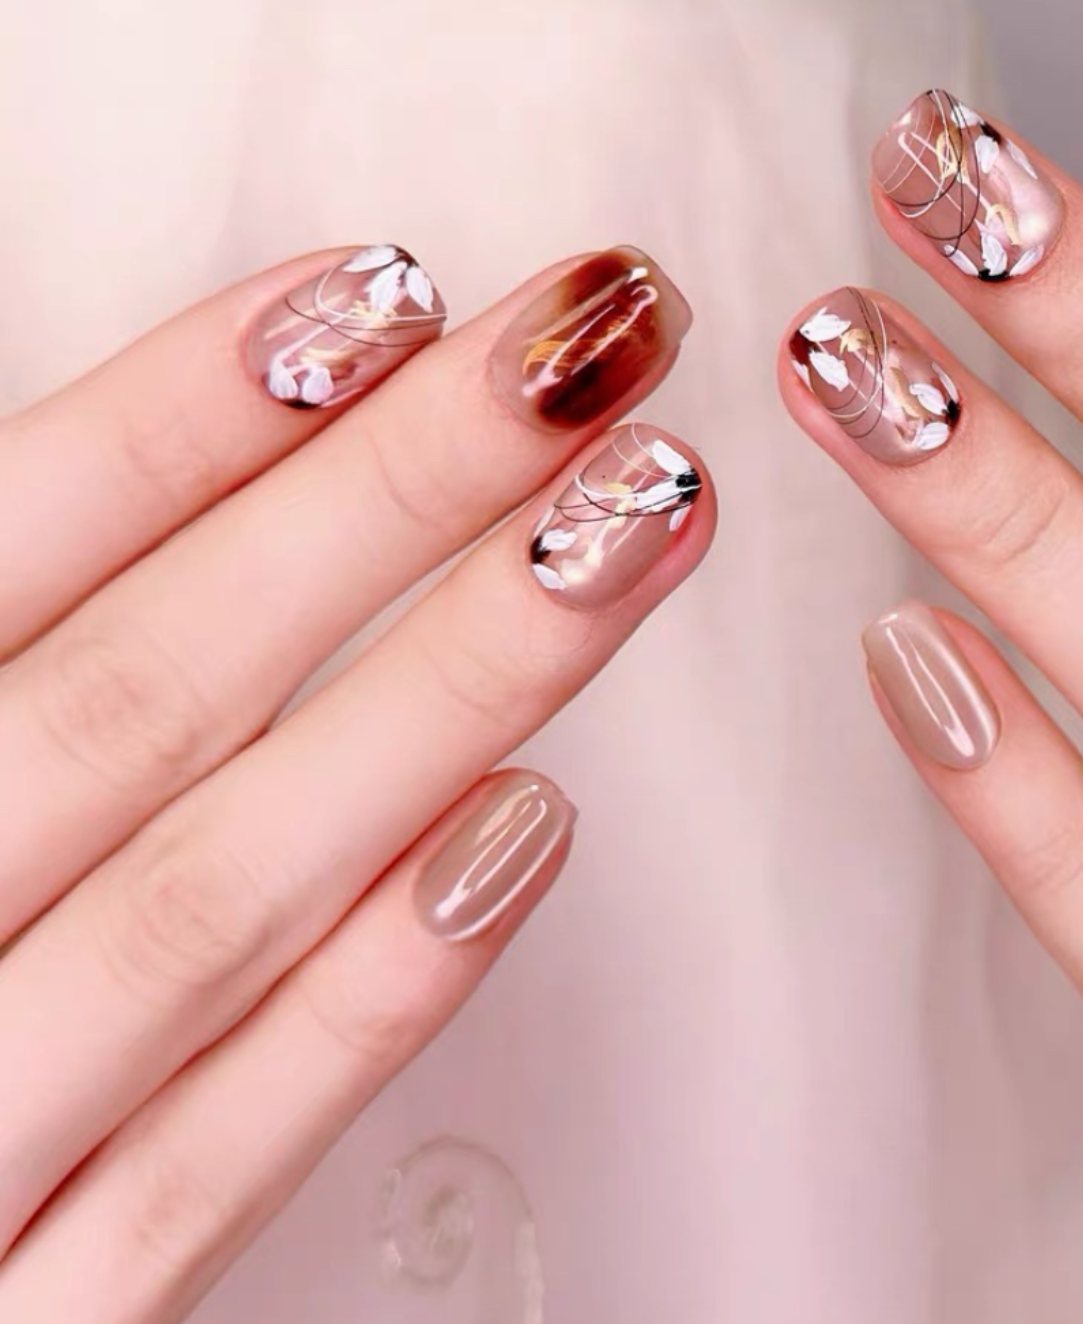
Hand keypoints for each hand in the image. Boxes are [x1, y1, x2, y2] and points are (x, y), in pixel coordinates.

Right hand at [0, 244, 709, 1322]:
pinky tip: (529, 829)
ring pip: (219, 895)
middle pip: (151, 688)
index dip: (184, 412)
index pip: (1, 554)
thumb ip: (1, 632)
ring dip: (451, 688)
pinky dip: (367, 998)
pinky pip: (207, 1170)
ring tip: (641, 514)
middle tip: (599, 340)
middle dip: (395, 494)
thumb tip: (208, 441)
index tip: (386, 290)